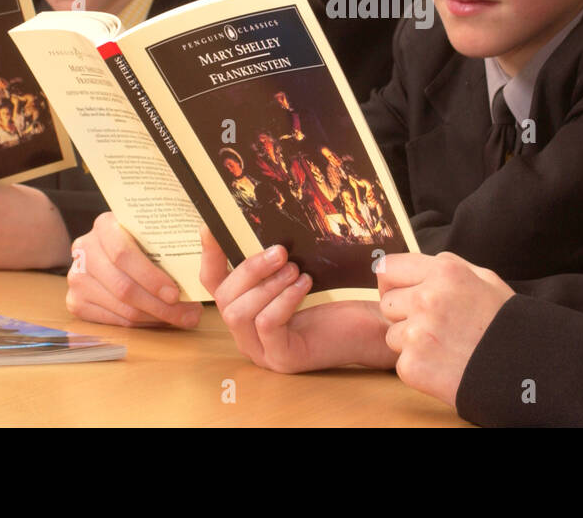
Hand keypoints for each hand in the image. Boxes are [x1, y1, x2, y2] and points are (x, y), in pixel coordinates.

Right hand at [65, 211, 201, 327]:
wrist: (111, 247)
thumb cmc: (143, 239)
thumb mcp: (153, 229)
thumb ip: (173, 235)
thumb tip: (211, 237)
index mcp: (105, 225)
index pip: (124, 255)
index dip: (151, 277)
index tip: (176, 293)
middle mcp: (84, 249)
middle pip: (123, 286)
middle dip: (159, 305)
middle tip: (188, 314)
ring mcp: (76, 277)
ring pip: (120, 307)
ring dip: (155, 318)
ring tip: (181, 318)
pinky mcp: (75, 301)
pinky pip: (112, 320)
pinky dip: (140, 324)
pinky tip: (160, 320)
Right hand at [199, 227, 393, 372]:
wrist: (372, 327)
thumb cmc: (336, 298)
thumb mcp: (296, 273)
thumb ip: (272, 260)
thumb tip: (257, 224)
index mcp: (246, 310)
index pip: (212, 284)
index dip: (209, 255)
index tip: (211, 228)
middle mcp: (247, 335)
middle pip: (222, 298)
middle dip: (248, 269)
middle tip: (280, 252)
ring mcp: (263, 351)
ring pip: (238, 313)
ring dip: (267, 284)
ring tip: (296, 270)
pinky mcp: (283, 359)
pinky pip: (267, 324)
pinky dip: (283, 299)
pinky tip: (304, 285)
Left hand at [377, 252, 513, 407]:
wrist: (526, 370)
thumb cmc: (507, 324)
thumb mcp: (485, 280)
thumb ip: (446, 268)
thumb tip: (412, 266)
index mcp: (444, 271)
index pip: (388, 268)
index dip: (393, 282)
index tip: (401, 293)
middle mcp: (427, 298)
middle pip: (387, 303)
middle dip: (404, 314)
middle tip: (434, 327)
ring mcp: (418, 333)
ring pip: (392, 334)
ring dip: (411, 342)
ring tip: (445, 347)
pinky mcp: (413, 364)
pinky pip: (402, 361)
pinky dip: (419, 366)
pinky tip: (445, 366)